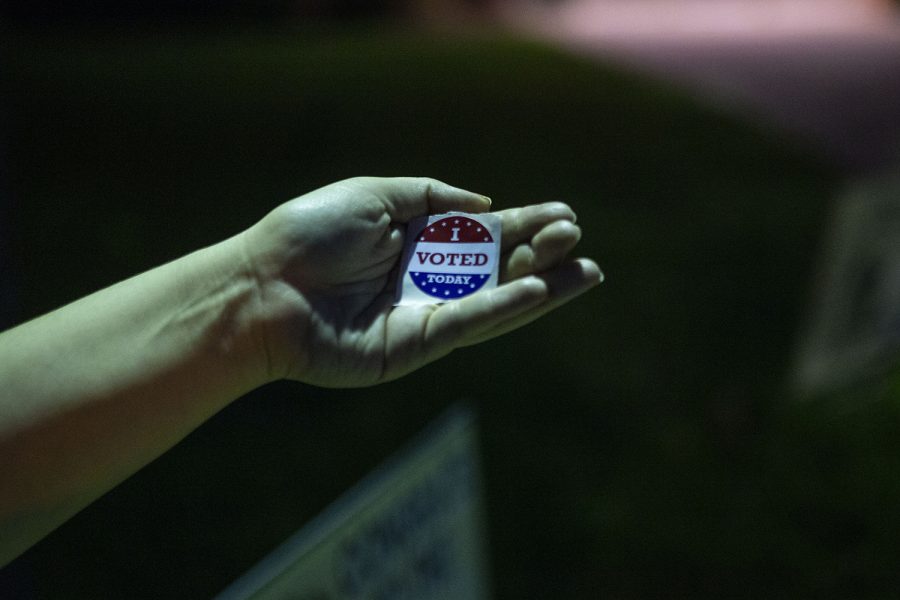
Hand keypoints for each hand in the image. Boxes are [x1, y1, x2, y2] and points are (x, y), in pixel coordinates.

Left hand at [243, 177, 601, 386]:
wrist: (262, 287)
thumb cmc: (310, 235)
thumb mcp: (375, 194)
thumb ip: (433, 197)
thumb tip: (486, 204)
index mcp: (417, 242)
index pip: (483, 234)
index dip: (524, 225)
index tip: (564, 214)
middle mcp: (425, 280)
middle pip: (497, 269)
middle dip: (540, 254)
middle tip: (577, 237)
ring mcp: (422, 316)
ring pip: (493, 301)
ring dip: (539, 287)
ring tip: (585, 271)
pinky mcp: (414, 347)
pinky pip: (466, 325)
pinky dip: (502, 308)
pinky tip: (537, 290)